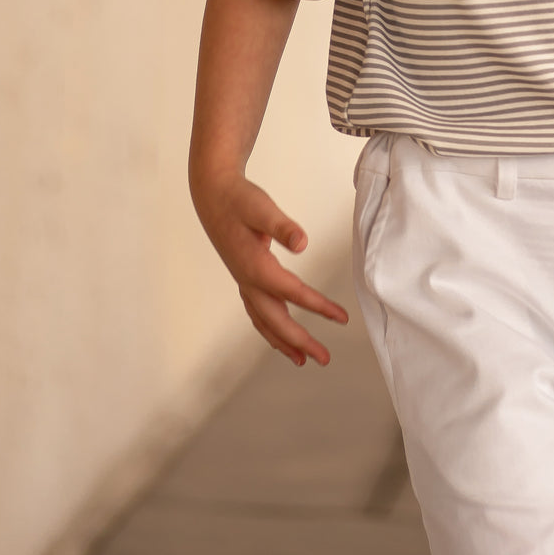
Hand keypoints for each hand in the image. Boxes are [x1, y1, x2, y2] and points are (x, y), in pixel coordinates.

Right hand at [193, 172, 348, 365]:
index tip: (341, 318)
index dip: (318, 307)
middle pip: (275, 319)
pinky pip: (258, 312)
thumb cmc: (239, 199)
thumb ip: (282, 226)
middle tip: (324, 358)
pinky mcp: (244, 277)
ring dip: (284, 342)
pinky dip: (270, 329)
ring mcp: (244, 281)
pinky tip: (281, 336)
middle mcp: (248, 280)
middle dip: (300, 341)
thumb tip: (302, 244)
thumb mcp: (262, 207)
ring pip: (264, 321)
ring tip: (303, 360)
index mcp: (255, 266)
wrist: (213, 194)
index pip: (292, 293)